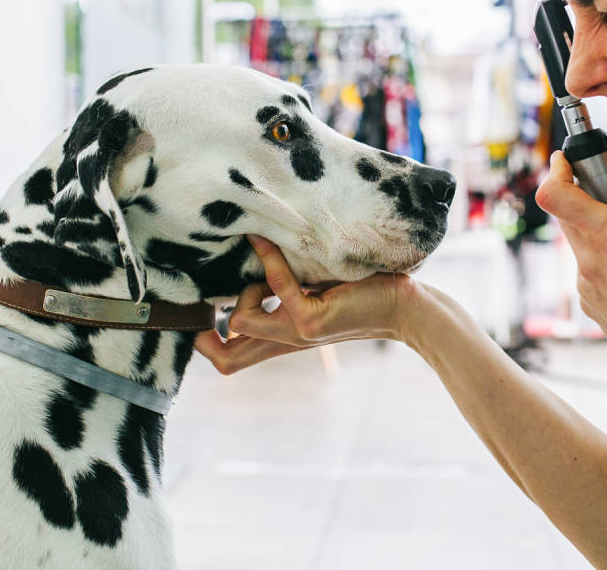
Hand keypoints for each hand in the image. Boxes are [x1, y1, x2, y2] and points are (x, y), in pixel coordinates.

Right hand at [195, 235, 415, 374]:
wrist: (402, 307)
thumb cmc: (358, 291)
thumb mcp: (311, 291)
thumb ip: (281, 286)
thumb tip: (248, 249)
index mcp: (279, 338)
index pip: (228, 361)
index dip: (205, 344)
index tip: (205, 308)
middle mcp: (283, 341)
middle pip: (224, 362)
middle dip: (207, 329)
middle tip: (226, 294)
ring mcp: (296, 334)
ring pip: (238, 320)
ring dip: (245, 287)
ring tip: (268, 271)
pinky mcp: (312, 321)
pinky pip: (275, 286)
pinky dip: (271, 260)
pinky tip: (272, 243)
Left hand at [535, 152, 606, 416]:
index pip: (554, 195)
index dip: (556, 171)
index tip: (566, 160)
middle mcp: (588, 261)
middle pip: (567, 215)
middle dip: (585, 198)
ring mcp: (585, 285)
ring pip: (581, 242)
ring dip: (601, 232)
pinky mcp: (590, 303)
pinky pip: (591, 268)